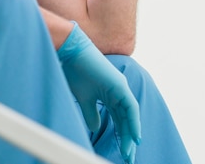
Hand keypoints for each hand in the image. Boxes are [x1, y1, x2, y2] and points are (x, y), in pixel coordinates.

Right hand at [58, 23, 140, 163]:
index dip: (121, 135)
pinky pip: (131, 107)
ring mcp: (120, 87)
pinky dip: (133, 122)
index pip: (118, 119)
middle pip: (126, 119)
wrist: (70, 52)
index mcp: (109, 94)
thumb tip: (96, 128)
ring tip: (131, 151)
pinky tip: (135, 136)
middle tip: (129, 157)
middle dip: (127, 139)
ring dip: (131, 134)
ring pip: (130, 115)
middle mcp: (117, 91)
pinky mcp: (119, 84)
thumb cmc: (74, 71)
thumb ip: (91, 113)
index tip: (122, 152)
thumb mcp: (83, 99)